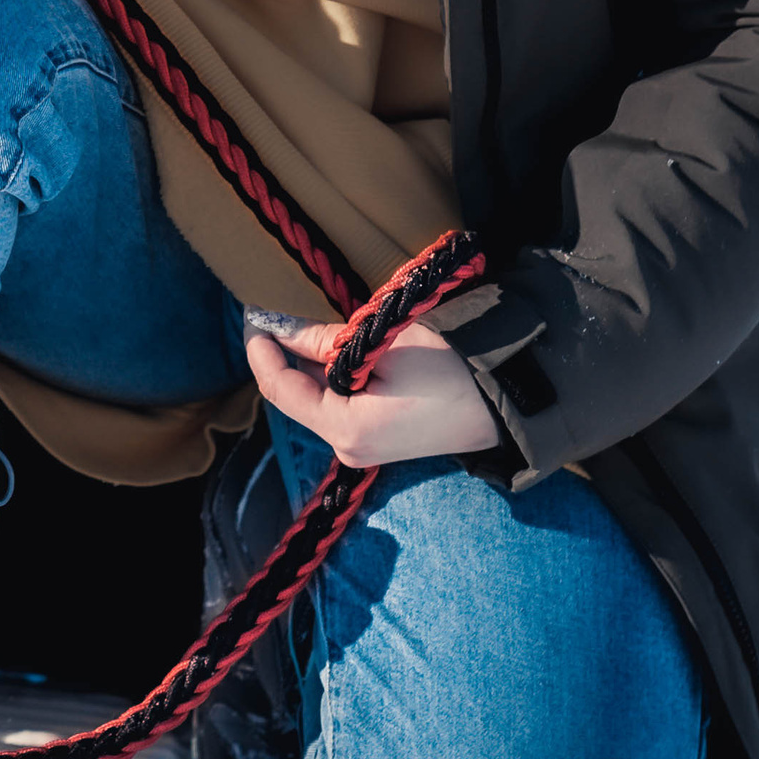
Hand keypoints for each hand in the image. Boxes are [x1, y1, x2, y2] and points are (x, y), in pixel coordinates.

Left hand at [246, 314, 501, 468]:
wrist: (505, 398)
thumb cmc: (450, 367)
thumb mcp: (381, 343)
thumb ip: (324, 340)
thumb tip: (277, 326)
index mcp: (346, 429)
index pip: (280, 387)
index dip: (261, 348)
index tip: (252, 313)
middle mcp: (348, 448)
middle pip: (294, 394)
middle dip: (281, 353)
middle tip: (272, 310)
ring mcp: (362, 448)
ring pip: (314, 397)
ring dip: (304, 361)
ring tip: (299, 322)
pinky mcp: (376, 438)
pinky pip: (335, 403)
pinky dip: (326, 374)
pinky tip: (327, 347)